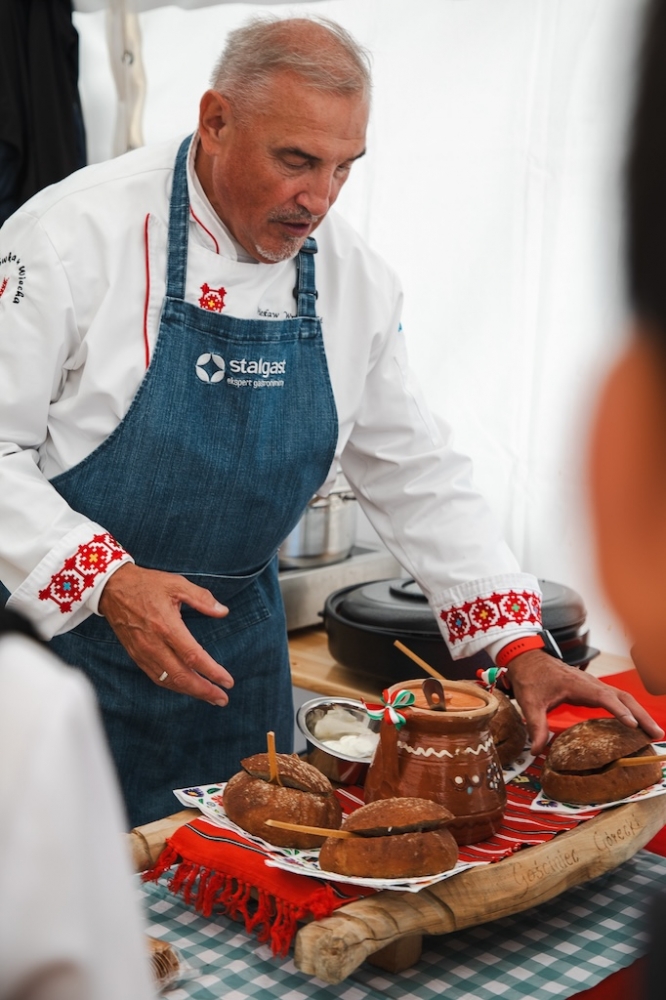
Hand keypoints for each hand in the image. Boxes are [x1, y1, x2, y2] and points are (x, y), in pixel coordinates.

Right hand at [98, 563, 233, 704]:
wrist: (112, 589)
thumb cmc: (146, 584)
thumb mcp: (177, 584)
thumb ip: (202, 598)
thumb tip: (223, 611)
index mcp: (166, 626)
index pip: (193, 656)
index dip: (212, 672)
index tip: (228, 681)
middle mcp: (154, 644)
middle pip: (181, 676)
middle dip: (204, 690)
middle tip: (223, 699)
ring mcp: (143, 652)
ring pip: (168, 681)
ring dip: (190, 692)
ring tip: (210, 696)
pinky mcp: (136, 655)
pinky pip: (156, 677)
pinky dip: (173, 686)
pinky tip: (186, 687)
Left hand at [507, 649, 664, 754]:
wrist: (528, 659)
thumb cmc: (530, 677)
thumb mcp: (529, 702)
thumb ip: (535, 725)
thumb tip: (537, 751)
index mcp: (578, 684)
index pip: (604, 697)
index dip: (619, 711)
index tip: (633, 725)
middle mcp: (591, 683)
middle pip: (623, 697)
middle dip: (642, 715)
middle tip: (657, 735)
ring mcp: (594, 685)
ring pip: (624, 697)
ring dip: (640, 713)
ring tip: (655, 733)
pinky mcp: (594, 690)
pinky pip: (617, 699)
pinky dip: (631, 711)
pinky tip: (638, 725)